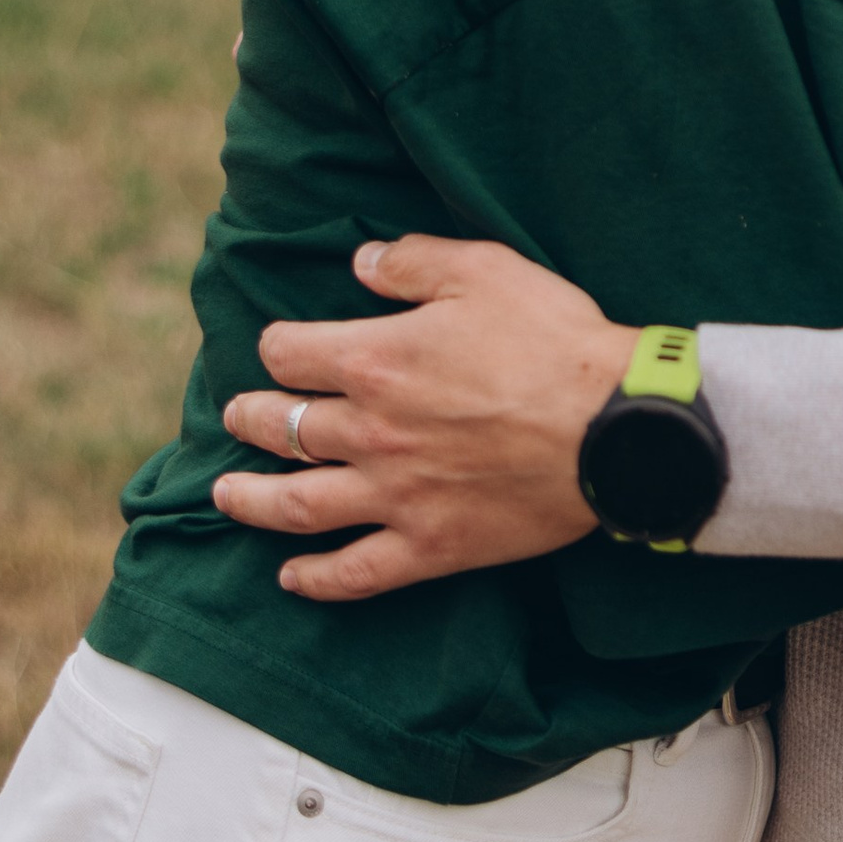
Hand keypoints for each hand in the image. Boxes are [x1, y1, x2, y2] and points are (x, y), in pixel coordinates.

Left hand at [212, 236, 638, 601]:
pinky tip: (291, 577)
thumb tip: (363, 263)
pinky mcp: (429, 546)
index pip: (289, 352)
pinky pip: (355, 572)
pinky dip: (315, 578)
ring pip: (297, 504)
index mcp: (374, 361)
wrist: (615, 429)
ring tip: (227, 493)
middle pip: (281, 426)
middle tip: (240, 415)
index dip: (278, 345)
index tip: (282, 347)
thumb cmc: (554, 342)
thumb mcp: (485, 271)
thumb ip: (413, 263)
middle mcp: (369, 432)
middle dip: (251, 417)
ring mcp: (395, 496)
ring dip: (251, 499)